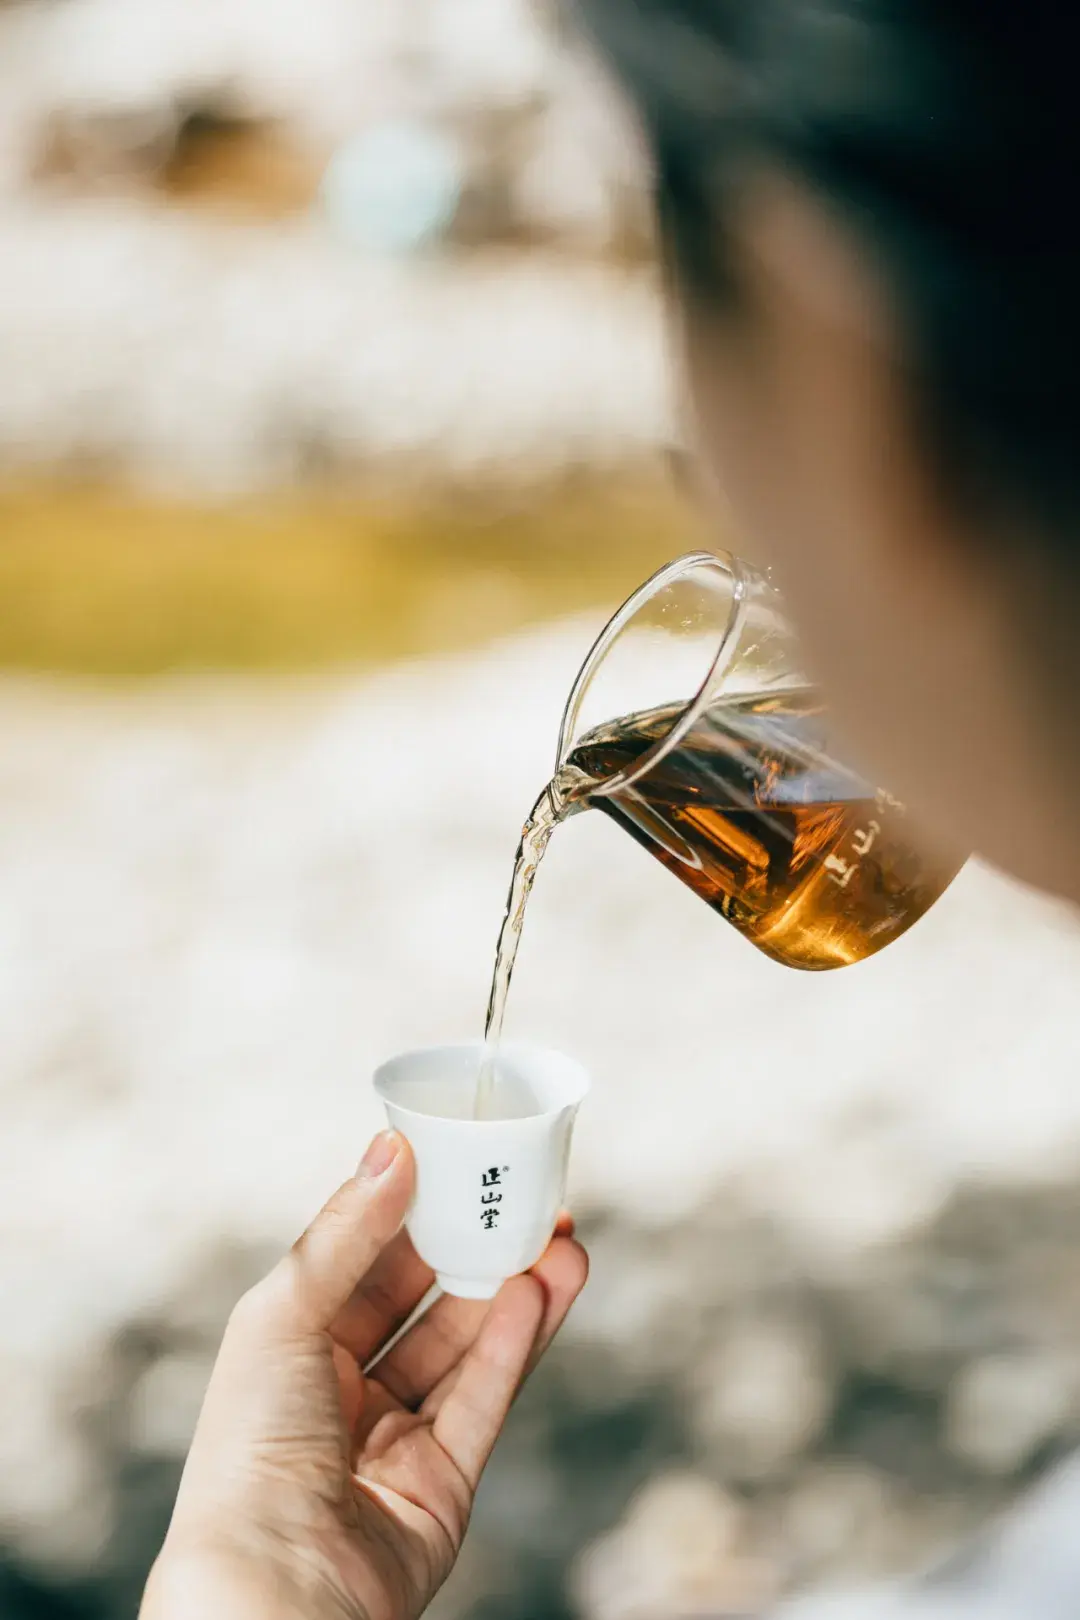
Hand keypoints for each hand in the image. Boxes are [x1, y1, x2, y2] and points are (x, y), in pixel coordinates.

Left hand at [141, 1130, 587, 1619]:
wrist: (275, 1590)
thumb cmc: (250, 1448)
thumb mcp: (284, 1313)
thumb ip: (348, 1233)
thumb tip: (393, 1147)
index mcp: (291, 1346)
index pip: (363, 1261)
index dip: (412, 1212)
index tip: (460, 1161)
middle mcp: (342, 1389)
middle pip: (425, 1302)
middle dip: (477, 1247)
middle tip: (528, 1196)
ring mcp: (396, 1437)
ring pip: (467, 1347)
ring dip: (514, 1290)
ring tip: (562, 1239)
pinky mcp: (444, 1483)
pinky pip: (485, 1399)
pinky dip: (515, 1344)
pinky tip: (541, 1293)